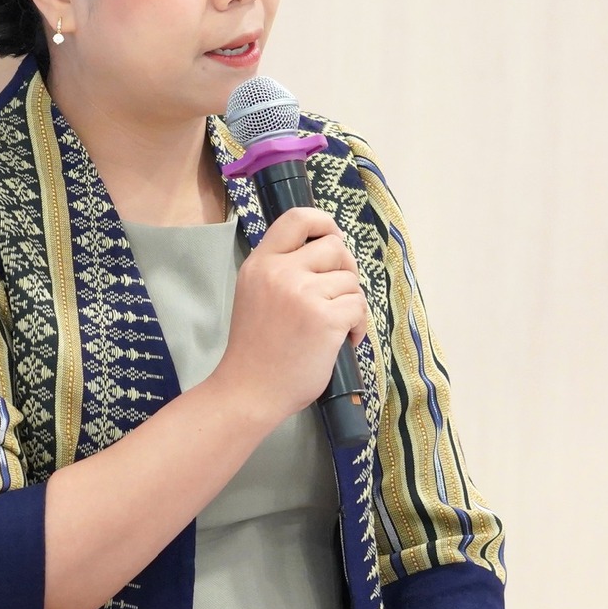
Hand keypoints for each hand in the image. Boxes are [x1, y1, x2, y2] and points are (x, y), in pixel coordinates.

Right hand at [208, 207, 367, 430]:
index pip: (297, 218)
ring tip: (335, 326)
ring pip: (350, 281)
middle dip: (346, 269)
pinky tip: (344, 340)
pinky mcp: (325, 320)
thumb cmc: (256, 347)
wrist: (249, 390)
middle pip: (335, 247)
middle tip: (339, 294)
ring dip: (350, 303)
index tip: (332, 237)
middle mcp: (281, 272)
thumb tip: (328, 251)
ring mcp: (303, 295)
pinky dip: (358, 325)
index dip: (323, 222)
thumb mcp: (254, 293)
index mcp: (261, 263)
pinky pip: (358, 307)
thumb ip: (281, 269)